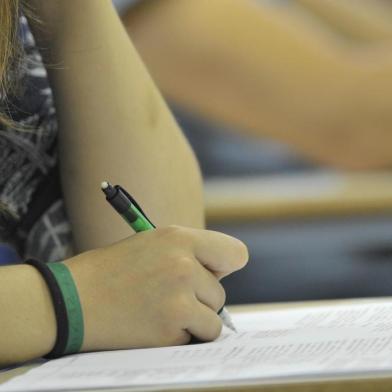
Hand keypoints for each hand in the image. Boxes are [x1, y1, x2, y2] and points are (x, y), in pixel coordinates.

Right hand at [65, 226, 247, 351]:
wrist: (71, 299)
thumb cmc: (112, 271)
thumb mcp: (152, 244)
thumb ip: (189, 255)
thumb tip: (222, 274)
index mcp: (179, 238)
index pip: (236, 254)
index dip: (225, 266)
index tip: (214, 274)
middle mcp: (184, 264)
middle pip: (220, 293)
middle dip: (200, 298)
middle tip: (167, 296)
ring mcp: (179, 298)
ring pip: (214, 320)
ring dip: (194, 321)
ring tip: (160, 312)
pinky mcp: (170, 328)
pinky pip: (196, 337)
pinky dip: (180, 337)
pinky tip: (153, 326)